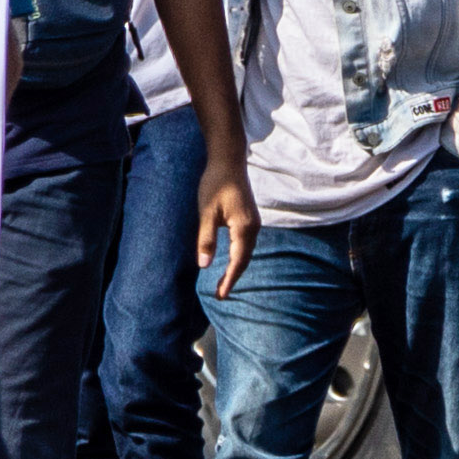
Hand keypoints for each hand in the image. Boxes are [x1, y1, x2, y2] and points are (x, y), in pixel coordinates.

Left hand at [193, 155, 257, 300]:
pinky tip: (230, 261)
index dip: (229, 279)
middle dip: (233, 277)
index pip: (238, 261)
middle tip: (221, 294)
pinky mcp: (249, 219)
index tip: (221, 295)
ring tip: (224, 282)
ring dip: (237, 268)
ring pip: (246, 252)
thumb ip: (206, 239)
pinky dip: (239, 256)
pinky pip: (245, 244)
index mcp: (244, 228)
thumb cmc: (215, 185)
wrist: (228, 163)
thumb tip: (205, 265)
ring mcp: (253, 223)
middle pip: (245, 259)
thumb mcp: (206, 213)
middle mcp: (253, 228)